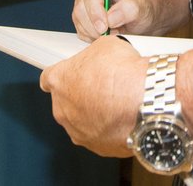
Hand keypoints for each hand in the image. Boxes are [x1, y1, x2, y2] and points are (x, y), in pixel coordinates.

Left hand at [40, 36, 144, 156]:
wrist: (143, 102)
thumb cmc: (122, 75)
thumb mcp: (107, 46)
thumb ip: (96, 53)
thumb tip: (104, 53)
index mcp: (60, 80)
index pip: (49, 78)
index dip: (64, 75)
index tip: (72, 74)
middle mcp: (63, 109)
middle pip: (66, 101)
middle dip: (82, 94)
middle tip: (103, 85)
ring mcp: (77, 130)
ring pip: (81, 121)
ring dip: (95, 113)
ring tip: (117, 102)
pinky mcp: (96, 146)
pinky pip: (99, 135)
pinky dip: (109, 128)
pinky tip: (123, 117)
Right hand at [72, 0, 155, 39]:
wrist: (139, 18)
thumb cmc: (140, 7)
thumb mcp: (142, 6)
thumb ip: (129, 9)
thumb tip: (111, 18)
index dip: (96, 7)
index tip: (105, 24)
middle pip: (81, 4)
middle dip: (94, 23)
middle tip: (109, 33)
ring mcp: (85, 1)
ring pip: (78, 17)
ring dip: (93, 31)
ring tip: (112, 32)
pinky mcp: (81, 16)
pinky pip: (79, 28)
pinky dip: (91, 36)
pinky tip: (104, 34)